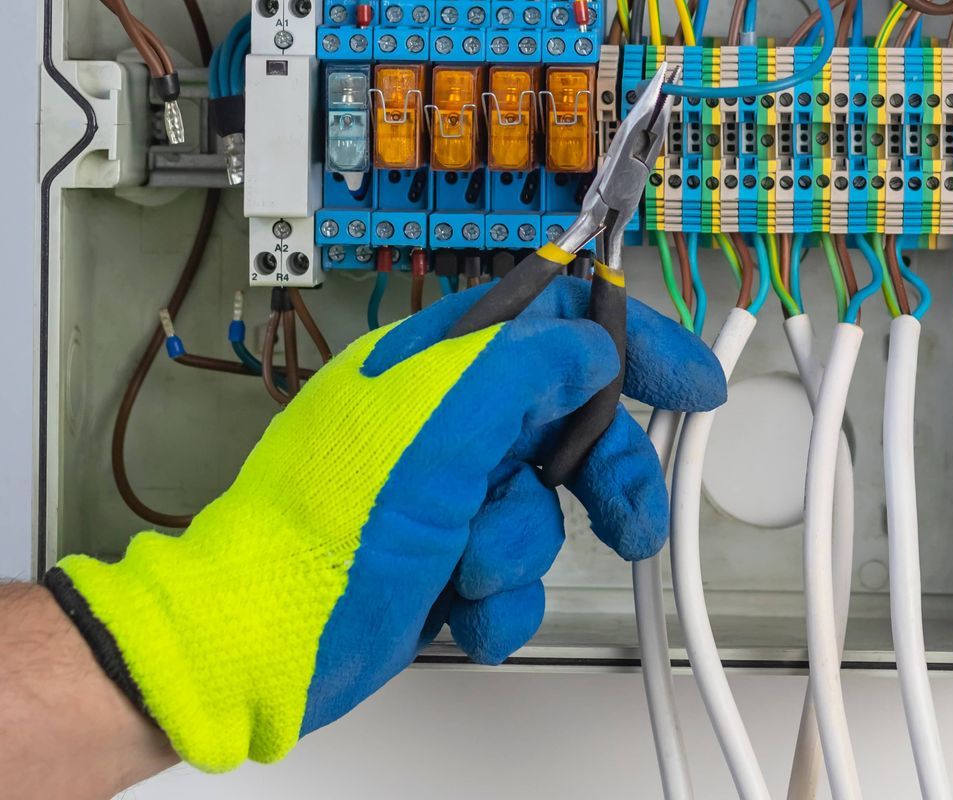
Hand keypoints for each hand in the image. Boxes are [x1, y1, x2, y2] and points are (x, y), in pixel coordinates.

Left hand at [46, 277, 723, 770]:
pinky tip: (463, 609)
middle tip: (631, 516)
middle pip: (566, 421)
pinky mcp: (441, 563)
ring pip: (544, 508)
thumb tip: (590, 345)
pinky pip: (515, 574)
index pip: (552, 316)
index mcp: (435, 361)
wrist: (263, 635)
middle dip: (601, 473)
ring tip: (478, 569)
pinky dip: (500, 601)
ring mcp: (442, 494)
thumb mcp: (442, 419)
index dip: (628, 338)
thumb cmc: (324, 523)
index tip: (688, 378)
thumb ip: (527, 366)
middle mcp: (442, 420)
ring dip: (524, 548)